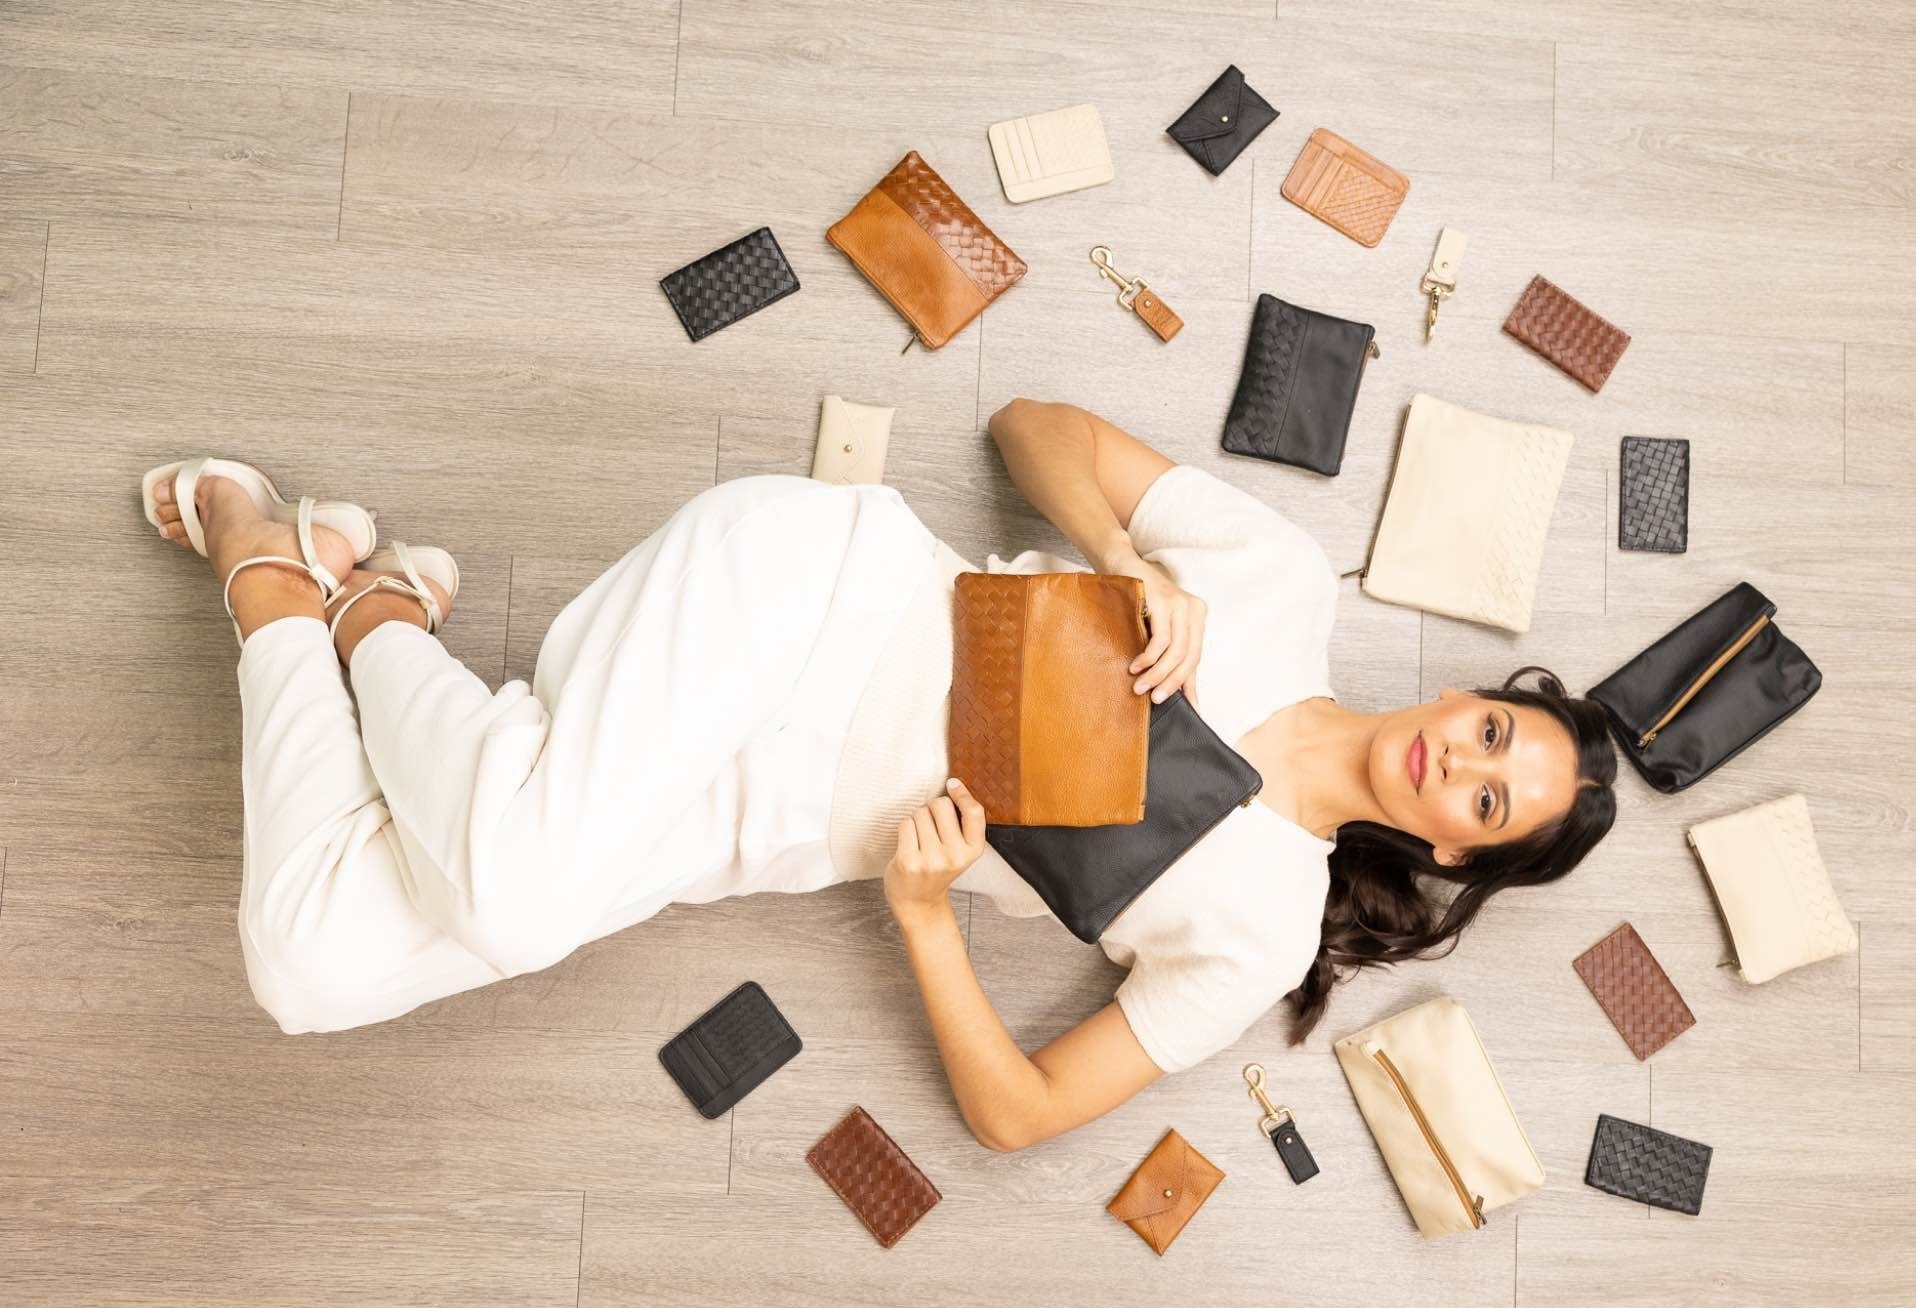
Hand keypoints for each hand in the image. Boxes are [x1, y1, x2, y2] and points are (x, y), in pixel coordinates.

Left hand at [884, 778, 986, 922]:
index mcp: (973, 850)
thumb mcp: (962, 849)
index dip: (962, 793)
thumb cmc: (938, 866)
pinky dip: (905, 829)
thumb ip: (962, 822)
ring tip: (919, 839)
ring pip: (920, 813)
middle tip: (931, 827)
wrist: (918, 901)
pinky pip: (905, 824)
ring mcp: (931, 860)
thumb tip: (953, 784)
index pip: (974, 812)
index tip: (952, 784)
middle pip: (941, 805)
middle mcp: (955, 856)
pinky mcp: (909, 861)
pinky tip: (908, 844)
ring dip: (917, 820)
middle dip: (932, 808)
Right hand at [1106, 552, 1204, 708]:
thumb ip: (1173, 658)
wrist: (1120, 565)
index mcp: (1197, 617)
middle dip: (1171, 682)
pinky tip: (1136, 666)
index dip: (1188, 684)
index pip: (1195, 658)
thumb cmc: (1138, 601)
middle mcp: (1193, 609)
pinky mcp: (1162, 600)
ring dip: (1157, 673)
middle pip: (1188, 656)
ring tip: (1140, 687)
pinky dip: (1149, 657)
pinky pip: (1160, 638)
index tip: (1186, 709)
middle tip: (1155, 699)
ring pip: (1175, 650)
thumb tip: (1186, 696)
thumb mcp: (1159, 629)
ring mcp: (1179, 603)